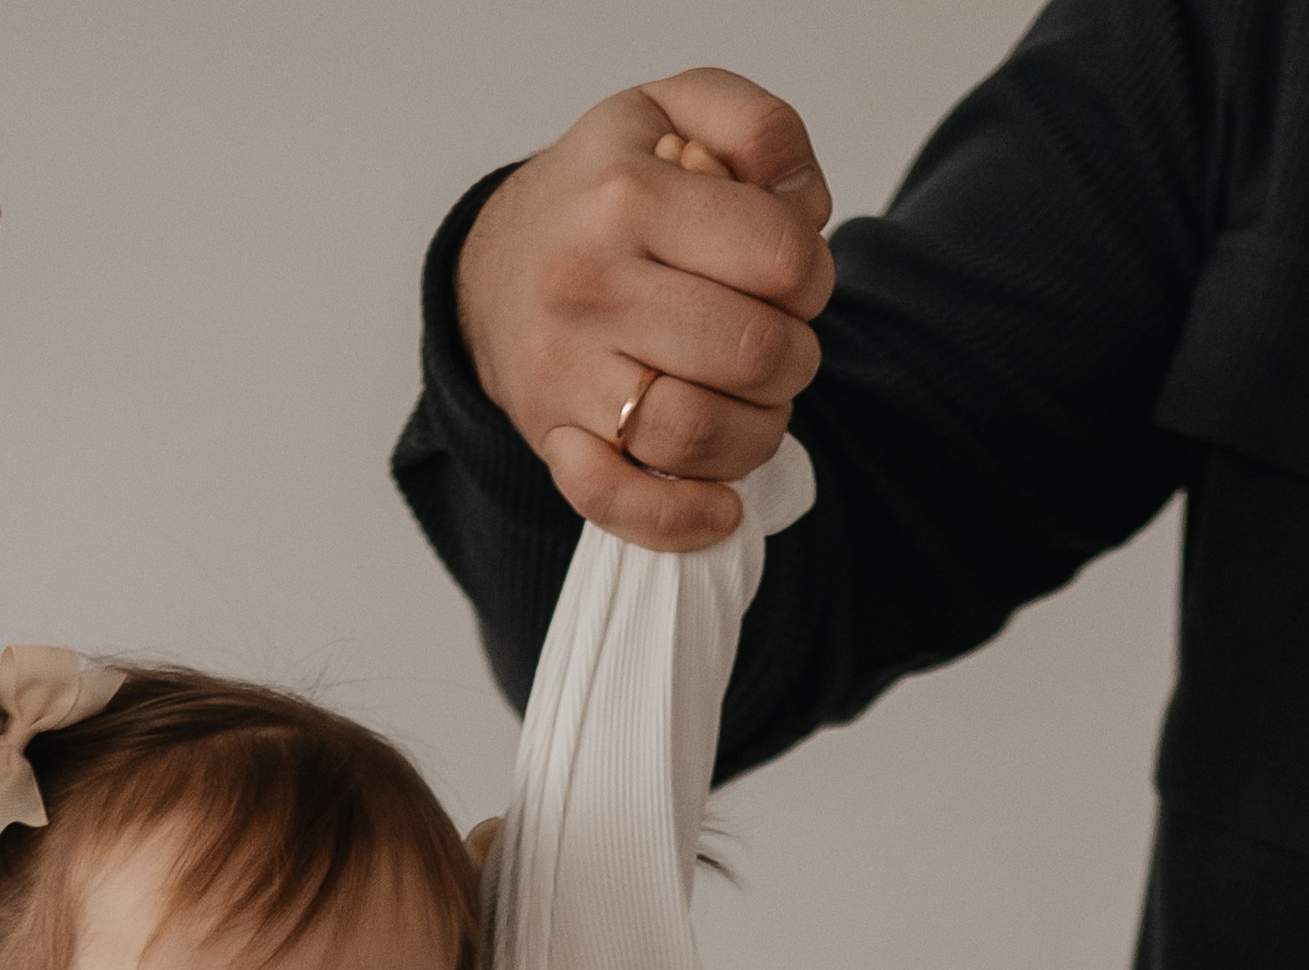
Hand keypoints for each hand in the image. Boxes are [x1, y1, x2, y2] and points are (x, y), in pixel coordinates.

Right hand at [456, 69, 833, 549]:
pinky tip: (720, 507)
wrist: (494, 259)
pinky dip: (682, 519)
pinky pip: (618, 504)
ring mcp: (562, 372)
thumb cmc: (604, 188)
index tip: (787, 275)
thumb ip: (761, 128)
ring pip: (700, 437)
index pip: (785, 258)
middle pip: (755, 353)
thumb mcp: (676, 111)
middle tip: (772, 339)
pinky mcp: (550, 438)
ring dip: (757, 432)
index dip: (814, 272)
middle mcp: (586, 286)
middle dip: (794, 354)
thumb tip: (804, 208)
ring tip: (748, 402)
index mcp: (626, 196)